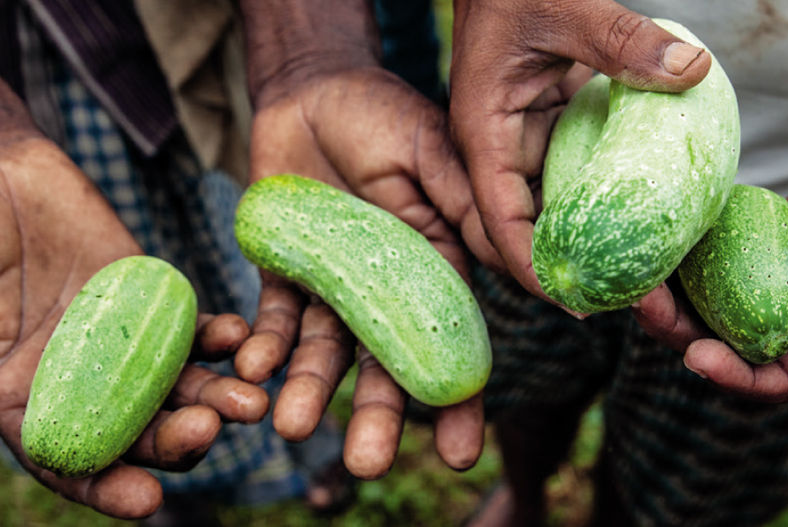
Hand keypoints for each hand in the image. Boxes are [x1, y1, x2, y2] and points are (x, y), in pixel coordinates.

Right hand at [0, 137, 269, 518]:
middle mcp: (76, 386)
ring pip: (175, 389)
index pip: (67, 463)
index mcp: (17, 404)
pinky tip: (240, 336)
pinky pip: (191, 331)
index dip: (105, 486)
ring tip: (251, 401)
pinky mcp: (150, 302)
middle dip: (174, 441)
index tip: (146, 501)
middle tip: (210, 430)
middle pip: (136, 433)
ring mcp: (119, 346)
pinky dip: (219, 340)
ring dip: (214, 399)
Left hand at [236, 66, 485, 477]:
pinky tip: (251, 369)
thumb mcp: (435, 153)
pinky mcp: (283, 272)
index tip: (460, 453)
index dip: (457, 400)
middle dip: (376, 415)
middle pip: (382, 364)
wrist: (310, 87)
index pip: (450, 342)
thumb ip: (471, 210)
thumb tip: (536, 267)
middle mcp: (385, 289)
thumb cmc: (384, 112)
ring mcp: (332, 285)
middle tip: (366, 465)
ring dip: (308, 390)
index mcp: (434, 268)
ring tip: (289, 427)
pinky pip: (271, 318)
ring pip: (323, 351)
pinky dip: (261, 344)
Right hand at [448, 0, 711, 298]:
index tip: (579, 304)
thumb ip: (622, 38)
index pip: (500, 218)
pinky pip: (579, 171)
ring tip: (652, 277)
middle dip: (578, 269)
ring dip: (597, 239)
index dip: (534, 268)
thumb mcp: (566, 4)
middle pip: (531, 226)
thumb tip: (693, 72)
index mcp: (485, 130)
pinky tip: (652, 220)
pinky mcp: (553, 121)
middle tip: (639, 302)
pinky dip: (609, 198)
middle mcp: (502, 144)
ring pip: (558, 205)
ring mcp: (528, 135)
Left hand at [633, 165, 787, 401]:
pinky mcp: (752, 247)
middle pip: (721, 340)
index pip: (775, 377)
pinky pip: (706, 255)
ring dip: (665, 289)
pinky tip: (647, 226)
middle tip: (642, 302)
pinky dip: (678, 248)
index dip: (737, 374)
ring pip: (702, 300)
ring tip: (629, 266)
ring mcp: (766, 286)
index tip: (700, 358)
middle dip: (677, 329)